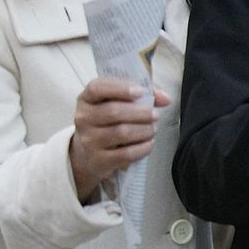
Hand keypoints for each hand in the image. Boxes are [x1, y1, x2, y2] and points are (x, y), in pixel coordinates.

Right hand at [70, 78, 168, 199]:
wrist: (92, 153)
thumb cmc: (111, 121)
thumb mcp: (121, 102)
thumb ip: (145, 94)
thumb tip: (166, 98)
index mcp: (86, 99)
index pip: (97, 88)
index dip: (121, 88)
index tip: (142, 91)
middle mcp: (83, 119)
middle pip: (114, 111)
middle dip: (141, 112)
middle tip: (155, 115)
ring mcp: (89, 140)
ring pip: (122, 132)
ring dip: (144, 130)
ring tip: (153, 128)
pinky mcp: (98, 160)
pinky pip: (126, 154)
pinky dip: (143, 147)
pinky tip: (149, 142)